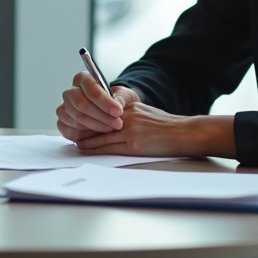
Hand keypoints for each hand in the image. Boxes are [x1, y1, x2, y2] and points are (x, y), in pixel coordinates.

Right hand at [56, 70, 139, 142]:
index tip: (118, 111)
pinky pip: (72, 131)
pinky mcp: (62, 124)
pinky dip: (87, 135)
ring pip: (78, 119)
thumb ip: (121, 98)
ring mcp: (64, 108)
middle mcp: (70, 93)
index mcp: (82, 79)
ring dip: (97, 127)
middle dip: (101, 116)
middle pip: (81, 104)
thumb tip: (116, 104)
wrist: (112, 113)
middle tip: (117, 123)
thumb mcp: (124, 95)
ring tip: (111, 129)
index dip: (104, 101)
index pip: (89, 88)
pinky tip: (99, 134)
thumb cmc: (117, 100)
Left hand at [71, 102, 236, 158]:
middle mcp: (127, 116)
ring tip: (77, 143)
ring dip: (87, 141)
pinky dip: (96, 149)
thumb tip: (114, 122)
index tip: (81, 121)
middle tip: (73, 133)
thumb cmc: (168, 126)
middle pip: (100, 123)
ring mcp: (130, 130)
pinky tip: (88, 150)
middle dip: (86, 129)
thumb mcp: (146, 113)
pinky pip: (110, 148)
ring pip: (102, 136)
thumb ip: (130, 115)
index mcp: (130, 107)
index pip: (105, 112)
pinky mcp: (134, 144)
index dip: (92, 118)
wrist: (184, 133)